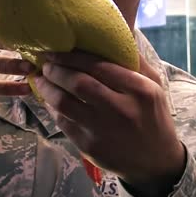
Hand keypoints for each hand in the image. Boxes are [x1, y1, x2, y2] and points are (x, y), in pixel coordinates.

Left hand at [34, 51, 185, 196]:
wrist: (155, 161)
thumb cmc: (150, 116)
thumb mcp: (152, 86)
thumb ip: (133, 61)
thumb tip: (108, 35)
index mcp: (140, 90)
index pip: (99, 66)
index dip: (72, 56)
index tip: (56, 51)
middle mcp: (122, 110)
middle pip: (78, 83)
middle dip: (55, 70)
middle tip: (45, 64)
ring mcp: (103, 130)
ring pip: (64, 103)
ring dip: (46, 88)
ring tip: (40, 79)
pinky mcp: (89, 146)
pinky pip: (62, 121)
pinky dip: (51, 108)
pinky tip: (48, 100)